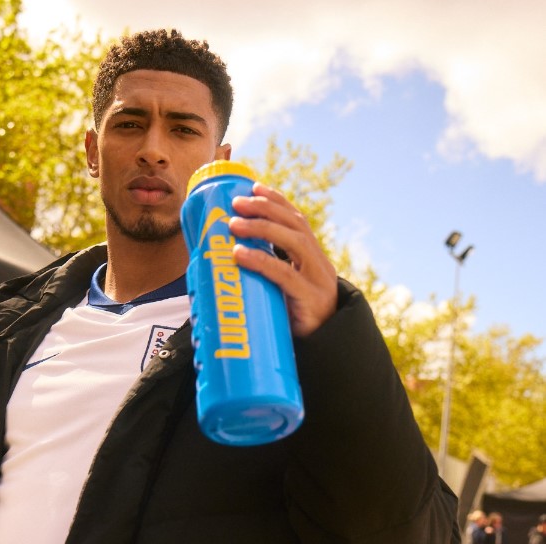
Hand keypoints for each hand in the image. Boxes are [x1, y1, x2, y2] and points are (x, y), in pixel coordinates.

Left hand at [228, 183, 337, 336]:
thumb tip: (220, 264)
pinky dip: (261, 261)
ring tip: (234, 224)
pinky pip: (285, 275)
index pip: (297, 220)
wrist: (327, 353)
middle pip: (296, 225)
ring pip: (294, 242)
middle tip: (237, 203)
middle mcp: (318, 264)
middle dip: (266, 209)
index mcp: (312, 259)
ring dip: (262, 228)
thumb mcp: (281, 292)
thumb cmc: (295, 321)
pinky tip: (241, 254)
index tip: (254, 186)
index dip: (277, 201)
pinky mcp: (310, 301)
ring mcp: (317, 281)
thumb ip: (263, 276)